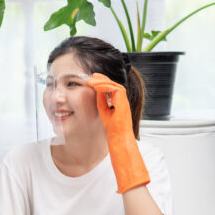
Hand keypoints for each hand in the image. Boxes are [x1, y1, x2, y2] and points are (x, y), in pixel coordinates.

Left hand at [87, 73, 149, 193]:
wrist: (118, 138)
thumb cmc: (113, 129)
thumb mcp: (103, 111)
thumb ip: (101, 100)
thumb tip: (96, 90)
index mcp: (118, 102)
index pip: (110, 88)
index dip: (101, 82)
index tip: (91, 80)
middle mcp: (122, 100)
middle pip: (112, 84)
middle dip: (101, 79)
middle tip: (91, 76)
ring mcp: (123, 101)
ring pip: (113, 85)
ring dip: (101, 81)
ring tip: (91, 80)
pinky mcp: (123, 102)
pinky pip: (115, 89)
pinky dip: (105, 86)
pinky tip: (96, 86)